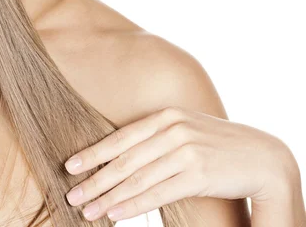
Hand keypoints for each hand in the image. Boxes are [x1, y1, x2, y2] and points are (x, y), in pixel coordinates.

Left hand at [64, 105, 296, 221]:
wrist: (260, 155)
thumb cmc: (217, 145)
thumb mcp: (186, 131)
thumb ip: (159, 137)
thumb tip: (125, 157)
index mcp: (167, 115)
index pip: (122, 136)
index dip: (94, 152)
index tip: (70, 166)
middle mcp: (173, 129)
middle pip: (125, 158)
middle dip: (95, 178)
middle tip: (71, 194)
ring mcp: (186, 150)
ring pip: (137, 177)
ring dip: (108, 197)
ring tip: (87, 210)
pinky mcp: (198, 173)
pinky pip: (157, 192)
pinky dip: (133, 205)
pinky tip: (115, 214)